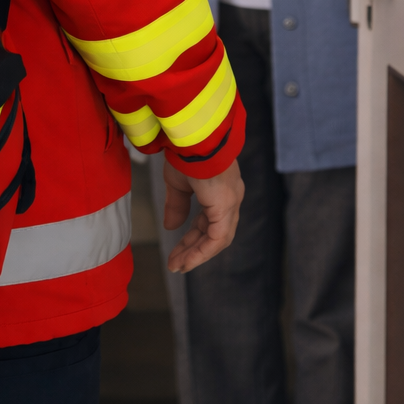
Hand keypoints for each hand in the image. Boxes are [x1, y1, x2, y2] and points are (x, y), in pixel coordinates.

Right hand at [162, 157, 243, 273]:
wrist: (192, 137)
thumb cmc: (185, 153)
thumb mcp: (177, 183)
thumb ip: (177, 206)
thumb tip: (171, 227)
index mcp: (221, 191)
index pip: (209, 223)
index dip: (192, 240)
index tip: (177, 253)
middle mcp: (231, 199)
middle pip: (214, 234)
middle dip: (193, 250)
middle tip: (176, 264)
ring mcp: (231, 202)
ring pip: (218, 239)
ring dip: (197, 254)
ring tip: (177, 266)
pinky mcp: (226, 205)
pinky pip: (217, 238)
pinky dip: (201, 251)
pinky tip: (186, 261)